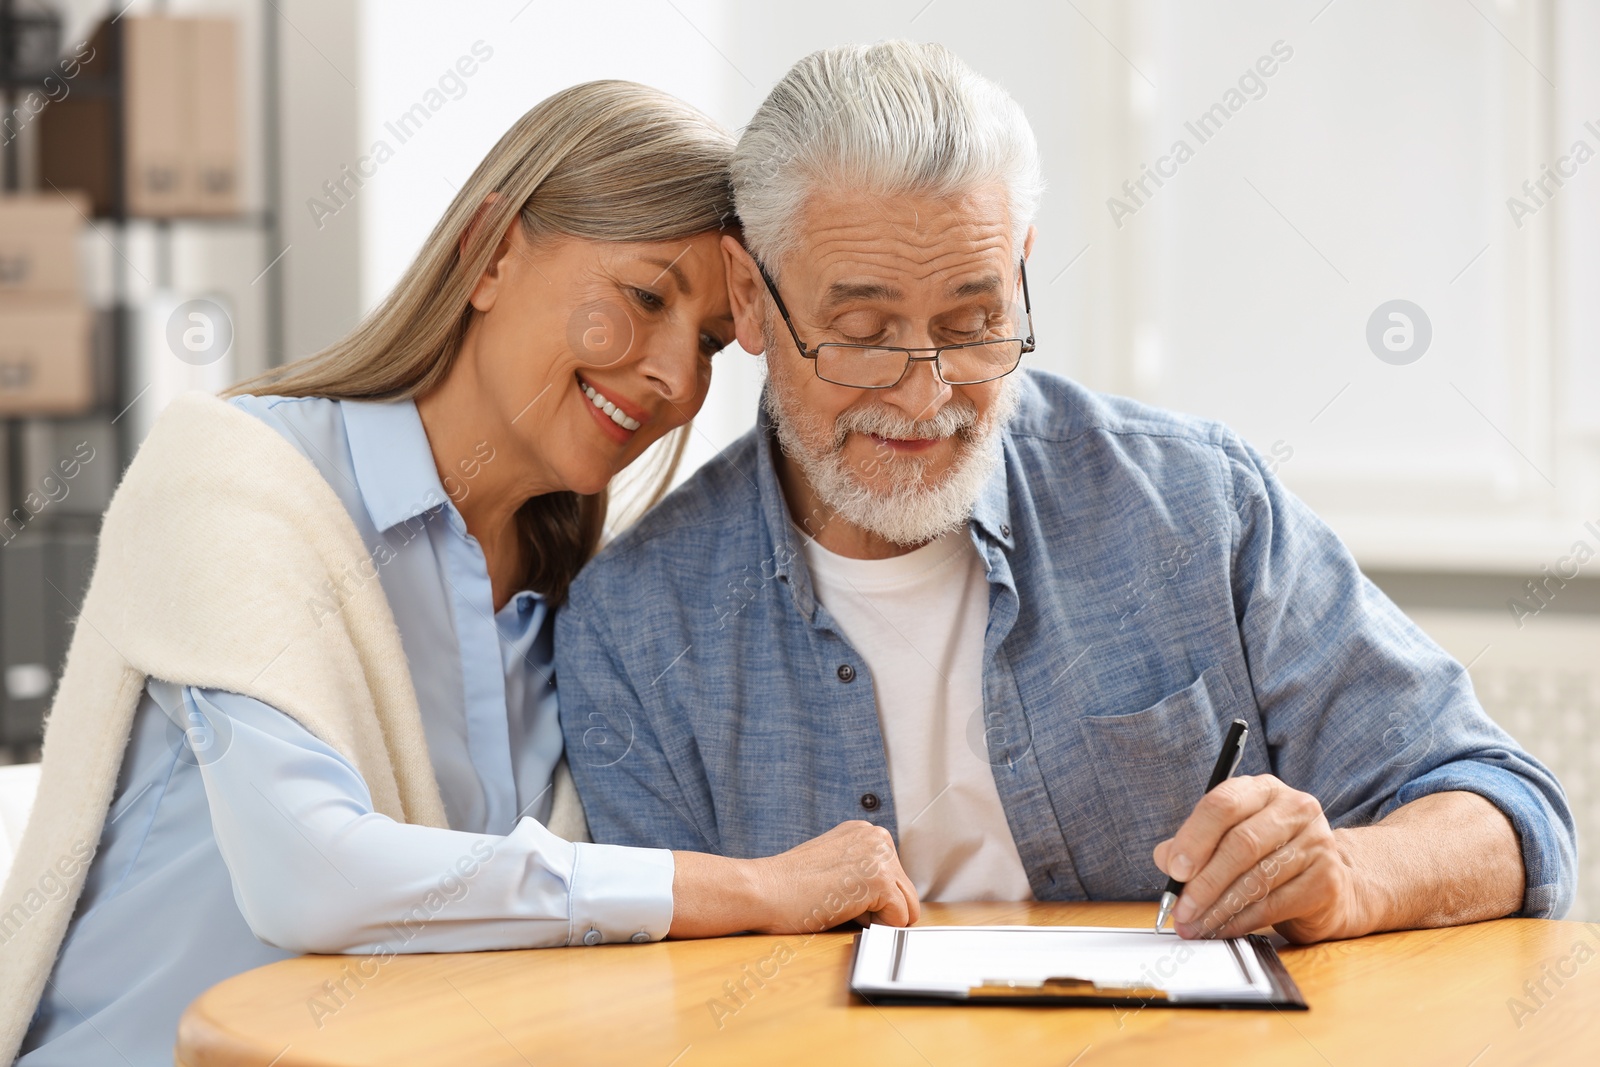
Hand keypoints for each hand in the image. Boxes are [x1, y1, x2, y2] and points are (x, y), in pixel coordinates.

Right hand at [668, 821, 919, 938]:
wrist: (763, 890)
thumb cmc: (789, 887)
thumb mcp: (832, 864)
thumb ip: (861, 870)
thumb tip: (891, 899)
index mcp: (866, 831)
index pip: (895, 877)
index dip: (871, 898)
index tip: (839, 893)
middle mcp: (877, 837)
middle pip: (906, 892)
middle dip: (879, 909)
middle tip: (838, 901)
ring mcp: (880, 857)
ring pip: (907, 907)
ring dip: (877, 918)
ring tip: (841, 905)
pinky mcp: (880, 880)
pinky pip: (899, 920)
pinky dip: (877, 928)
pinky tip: (844, 912)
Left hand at [1152, 774, 1368, 943]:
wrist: (1329, 882)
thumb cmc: (1267, 856)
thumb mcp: (1228, 838)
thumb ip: (1193, 844)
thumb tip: (1166, 860)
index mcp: (1262, 789)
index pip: (1224, 804)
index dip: (1195, 838)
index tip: (1174, 869)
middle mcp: (1295, 809)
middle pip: (1241, 844)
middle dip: (1204, 882)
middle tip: (1181, 909)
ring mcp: (1316, 843)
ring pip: (1257, 878)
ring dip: (1218, 907)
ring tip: (1194, 925)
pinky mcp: (1326, 881)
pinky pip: (1274, 905)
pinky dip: (1241, 921)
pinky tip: (1221, 929)